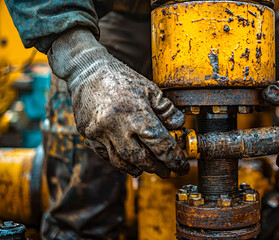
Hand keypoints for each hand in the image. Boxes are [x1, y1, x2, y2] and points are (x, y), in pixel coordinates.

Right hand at [48, 28, 188, 177]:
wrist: (87, 70)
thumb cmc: (122, 78)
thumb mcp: (150, 89)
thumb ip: (166, 109)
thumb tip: (179, 125)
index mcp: (135, 113)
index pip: (160, 144)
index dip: (174, 158)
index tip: (181, 166)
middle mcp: (116, 125)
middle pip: (141, 158)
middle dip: (158, 168)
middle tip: (168, 170)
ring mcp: (99, 132)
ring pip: (122, 161)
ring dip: (139, 168)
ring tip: (151, 168)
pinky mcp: (87, 135)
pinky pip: (106, 156)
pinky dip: (120, 162)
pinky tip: (131, 162)